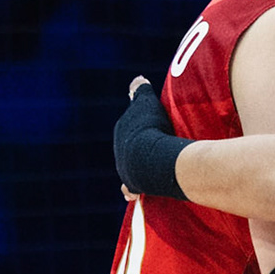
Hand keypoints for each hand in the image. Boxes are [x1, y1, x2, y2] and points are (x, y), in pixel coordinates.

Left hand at [114, 75, 190, 199]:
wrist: (151, 158)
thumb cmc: (151, 129)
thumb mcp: (147, 103)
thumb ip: (140, 90)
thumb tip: (137, 78)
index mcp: (123, 130)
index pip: (130, 127)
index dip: (141, 126)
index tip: (151, 127)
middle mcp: (119, 150)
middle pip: (129, 147)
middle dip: (138, 147)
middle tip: (155, 145)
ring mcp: (125, 168)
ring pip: (129, 167)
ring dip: (138, 166)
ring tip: (151, 167)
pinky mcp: (133, 185)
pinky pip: (130, 188)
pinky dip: (130, 190)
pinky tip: (131, 194)